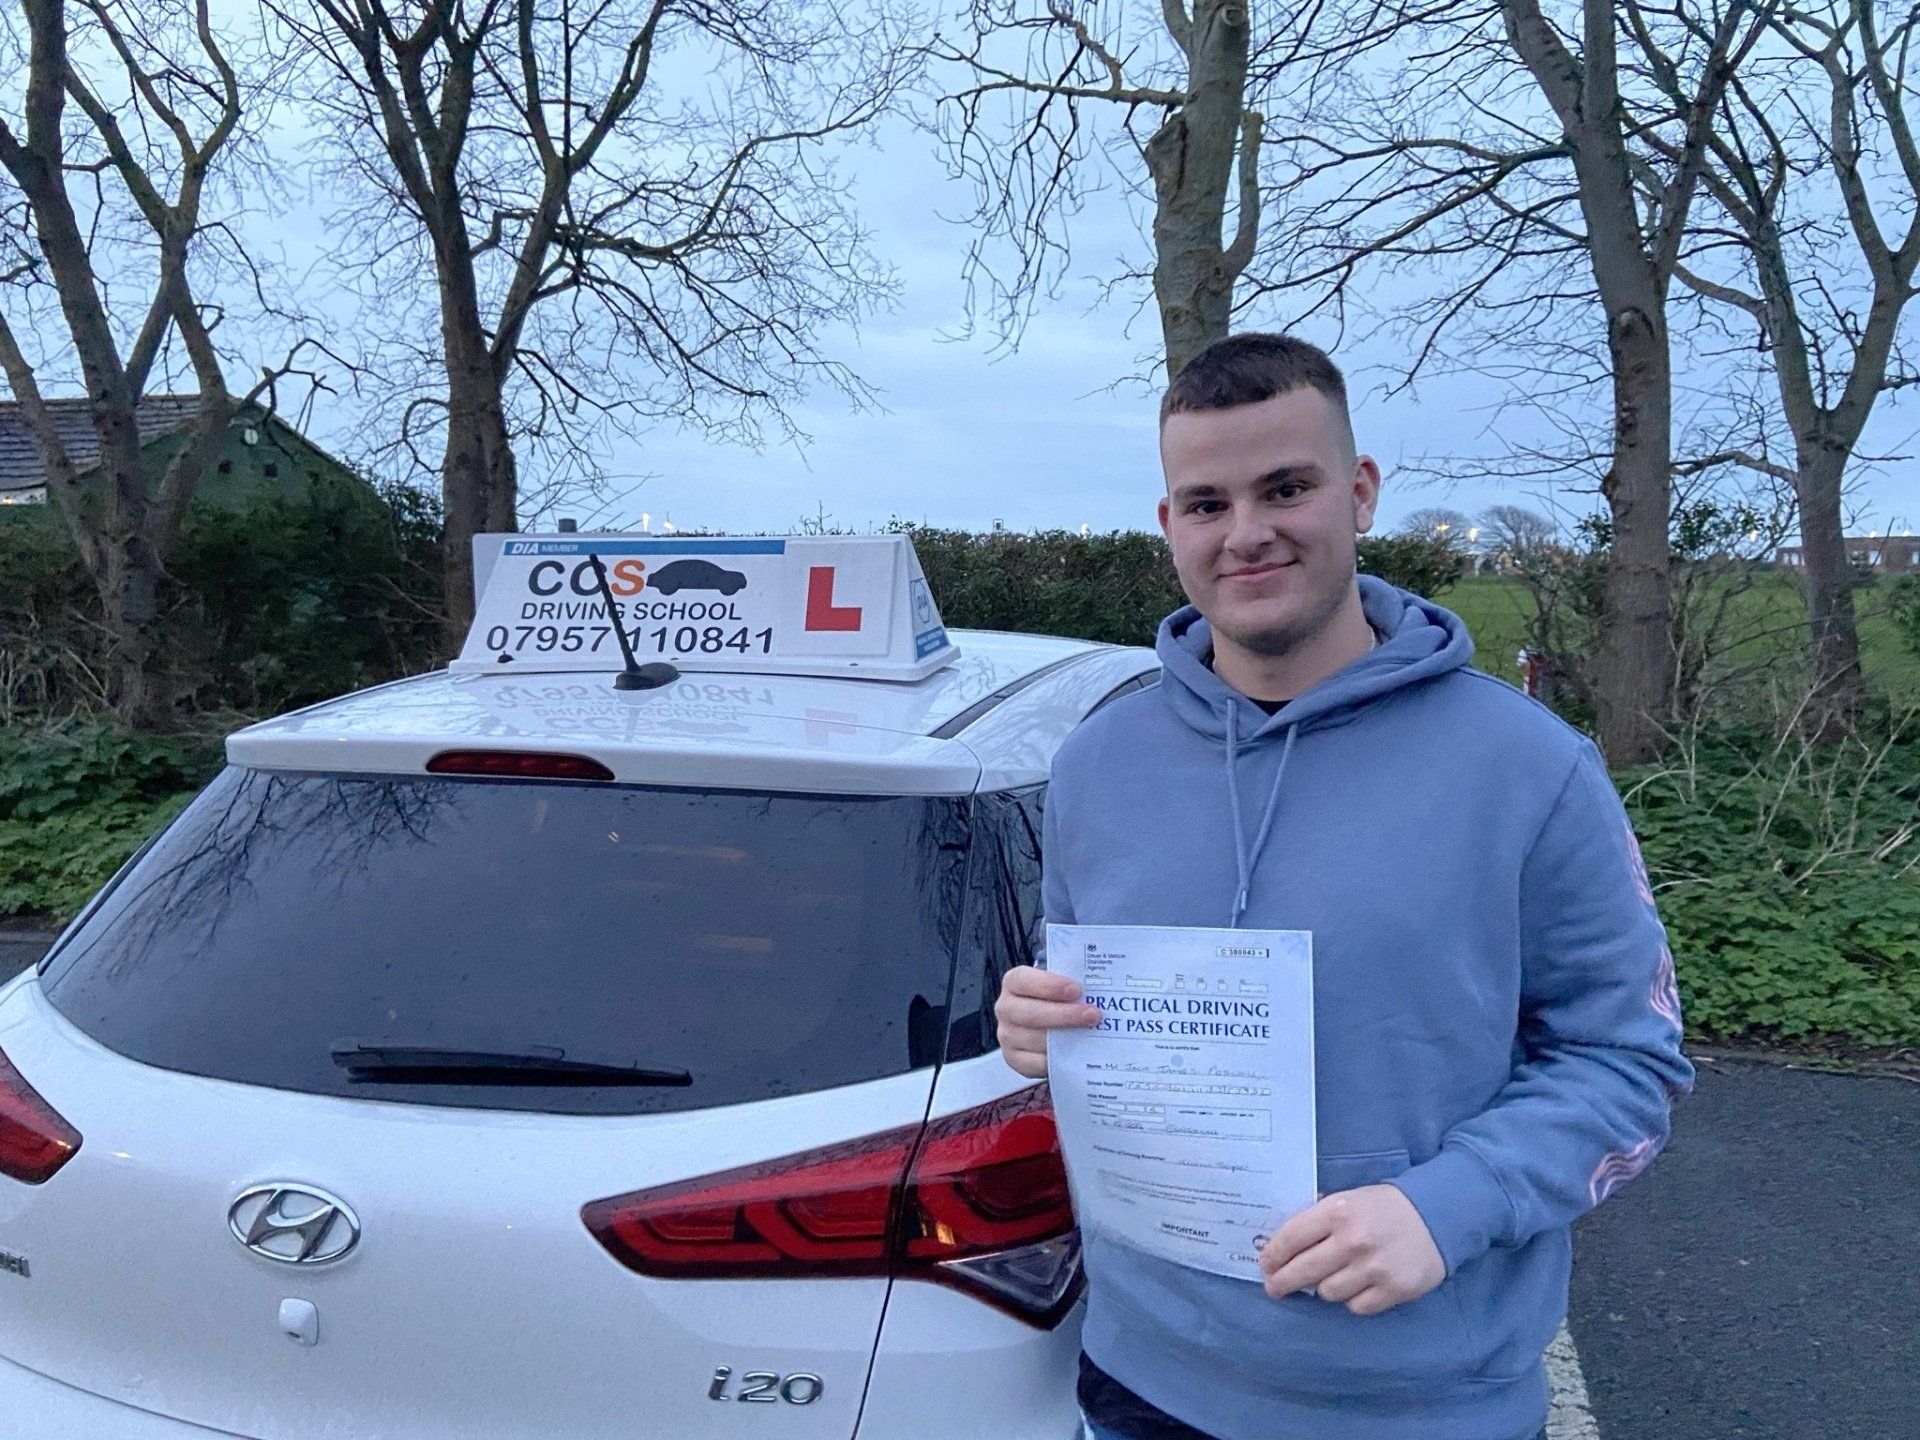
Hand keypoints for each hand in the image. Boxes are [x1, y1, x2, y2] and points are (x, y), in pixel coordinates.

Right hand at [994, 965, 1101, 1077]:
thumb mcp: (1060, 982)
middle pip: (1031, 1013)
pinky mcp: (1014, 1059)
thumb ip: (1073, 981)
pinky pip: (1035, 1063)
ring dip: (1065, 1038)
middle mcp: (1006, 1008)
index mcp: (1014, 983)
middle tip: (1093, 1015)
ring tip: (1091, 1034)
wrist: (1047, 1021)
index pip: (1024, 981)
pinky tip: (1075, 1053)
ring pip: (1035, 1039)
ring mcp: (1008, 1035)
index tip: (1077, 990)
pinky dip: (1056, 1059)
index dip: (1050, 986)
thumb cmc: (1056, 997)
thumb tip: (1099, 987)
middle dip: (1065, 1015)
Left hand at [1258, 1183, 1445, 1315]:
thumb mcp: (1349, 1198)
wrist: (1437, 1215)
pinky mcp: (1393, 1290)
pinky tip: (1358, 1286)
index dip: (1274, 1254)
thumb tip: (1284, 1243)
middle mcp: (1353, 1241)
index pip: (1292, 1237)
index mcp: (1338, 1211)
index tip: (1265, 1264)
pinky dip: (1353, 1299)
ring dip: (1325, 1287)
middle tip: (1275, 1287)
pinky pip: (1356, 1306)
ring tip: (1331, 1277)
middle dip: (1283, 1281)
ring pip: (1328, 1293)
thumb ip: (1320, 1218)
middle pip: (1303, 1271)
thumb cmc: (1385, 1207)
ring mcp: (1374, 1268)